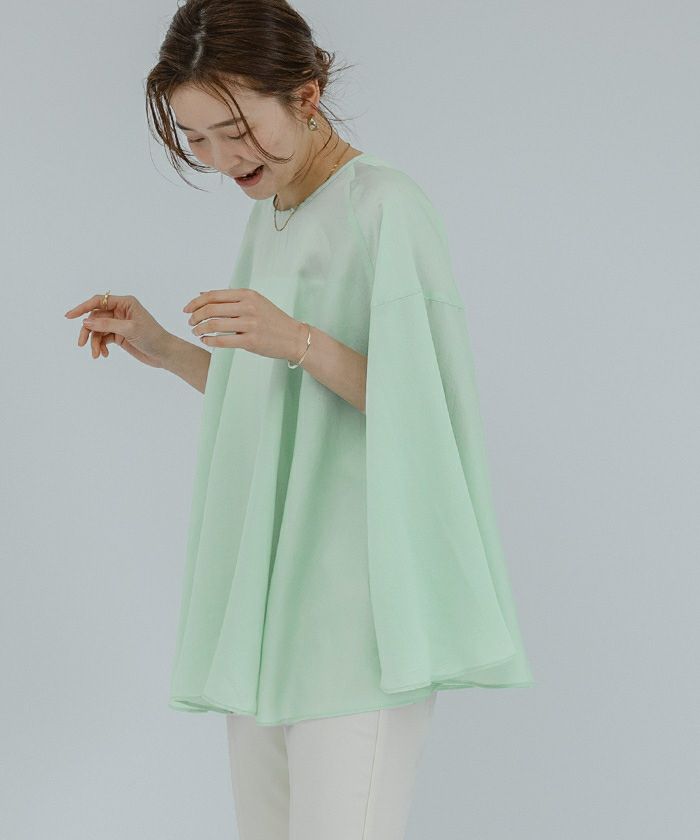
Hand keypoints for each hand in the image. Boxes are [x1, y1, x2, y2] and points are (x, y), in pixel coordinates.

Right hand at [65, 293, 171, 367]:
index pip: (99, 301)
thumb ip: (107, 325)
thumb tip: (86, 322)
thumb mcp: (129, 329)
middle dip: (88, 331)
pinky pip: (103, 338)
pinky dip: (101, 346)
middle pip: (95, 317)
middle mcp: (120, 311)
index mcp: (125, 303)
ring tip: (96, 354)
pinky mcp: (119, 335)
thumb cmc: (152, 337)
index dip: (82, 307)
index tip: (69, 316)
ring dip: (94, 342)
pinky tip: (104, 354)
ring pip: (97, 329)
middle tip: (81, 344)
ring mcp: (119, 324)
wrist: (164, 353)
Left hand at [184, 288, 305, 361]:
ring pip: (214, 324)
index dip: (196, 302)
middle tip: (190, 323)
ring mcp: (250, 324)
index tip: (187, 309)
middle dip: (195, 316)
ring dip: (200, 329)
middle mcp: (248, 307)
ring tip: (196, 332)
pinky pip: (222, 340)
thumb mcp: (254, 302)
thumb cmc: (272, 320)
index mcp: (247, 295)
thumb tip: (202, 294)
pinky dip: (209, 341)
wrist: (294, 337)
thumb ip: (229, 298)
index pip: (214, 295)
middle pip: (211, 309)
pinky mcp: (251, 341)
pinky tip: (206, 341)